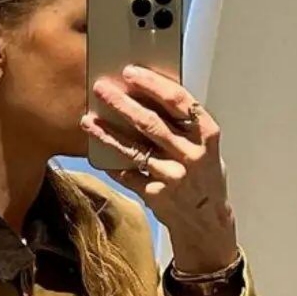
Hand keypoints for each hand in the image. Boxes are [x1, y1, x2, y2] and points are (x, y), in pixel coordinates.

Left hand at [82, 64, 237, 273]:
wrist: (207, 223)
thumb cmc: (204, 176)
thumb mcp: (205, 146)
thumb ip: (184, 125)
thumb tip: (149, 94)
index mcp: (207, 136)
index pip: (178, 101)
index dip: (152, 84)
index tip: (131, 72)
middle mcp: (191, 156)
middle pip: (151, 123)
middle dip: (122, 104)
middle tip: (101, 88)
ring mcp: (173, 177)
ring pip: (134, 150)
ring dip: (108, 134)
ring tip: (88, 120)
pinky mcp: (157, 196)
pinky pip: (128, 175)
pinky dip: (113, 164)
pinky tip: (98, 154)